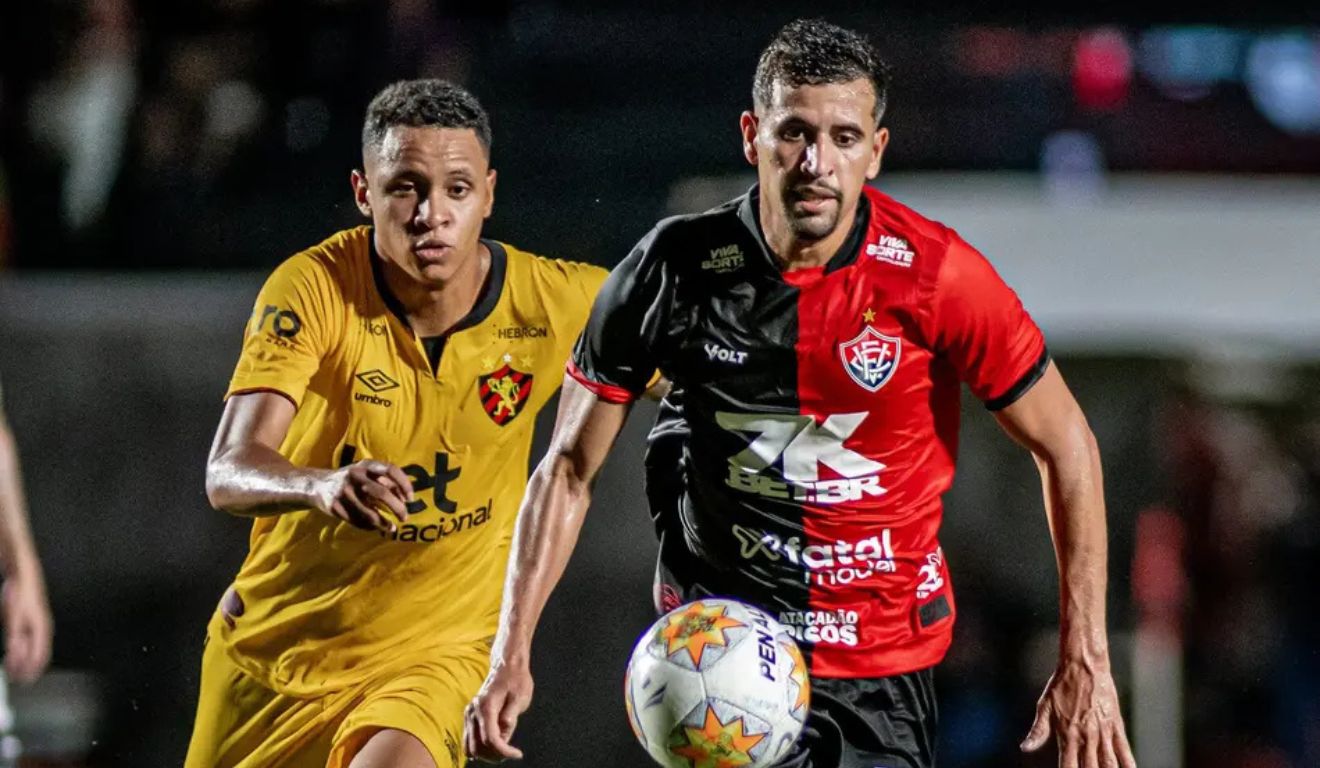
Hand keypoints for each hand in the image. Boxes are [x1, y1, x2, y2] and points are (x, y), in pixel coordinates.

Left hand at [2, 565, 51, 683]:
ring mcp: (38, 626)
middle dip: (26, 667)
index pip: (41, 656)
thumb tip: (14, 654)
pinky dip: (22, 651)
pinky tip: (14, 653)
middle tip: (14, 677)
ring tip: (12, 668)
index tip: (23, 680)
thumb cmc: (21, 595)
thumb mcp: (14, 617)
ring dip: (23, 660)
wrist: (24, 576)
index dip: (33, 670)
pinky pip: (30, 642)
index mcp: (42, 629)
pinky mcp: (31, 623)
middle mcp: (43, 630)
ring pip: (34, 650)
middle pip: (38, 655)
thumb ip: (15, 637)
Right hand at [313, 460, 413, 532]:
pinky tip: (375, 527)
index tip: (411, 499)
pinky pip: (356, 520)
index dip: (404, 484)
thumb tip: (406, 499)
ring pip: (369, 512)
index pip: (390, 469)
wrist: (317, 485)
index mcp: (366, 464)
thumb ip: (386, 482)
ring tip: (392, 528)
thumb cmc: (352, 480)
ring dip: (384, 523)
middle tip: (405, 517)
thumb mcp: (367, 474)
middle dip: (397, 508)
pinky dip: (369, 526)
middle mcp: (355, 475)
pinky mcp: (335, 506)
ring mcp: (343, 491)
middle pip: (382, 493)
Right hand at [464, 657, 532, 761]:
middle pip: (478, 746)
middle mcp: (473, 712)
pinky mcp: (470, 716)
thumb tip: (504, 736)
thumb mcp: (520, 697)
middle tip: (511, 753)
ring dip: (487, 754)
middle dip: (494, 755)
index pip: (491, 738)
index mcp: (486, 707)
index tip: (518, 754)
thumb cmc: (516, 679)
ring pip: (471, 746)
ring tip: (504, 750)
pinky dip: (481, 747)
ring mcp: (469, 714)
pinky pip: (469, 739)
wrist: (507, 666)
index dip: (504, 751)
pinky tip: (495, 745)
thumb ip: (510, 718)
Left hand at [1021, 659, 1135, 767]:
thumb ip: (1038, 731)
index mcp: (1067, 734)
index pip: (1068, 766)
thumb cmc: (1061, 684)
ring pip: (1108, 762)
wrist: (1083, 665)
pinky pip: (1123, 748)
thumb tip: (1025, 748)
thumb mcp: (1044, 706)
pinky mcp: (1115, 724)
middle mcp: (1086, 736)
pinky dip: (1128, 762)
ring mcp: (1102, 731)